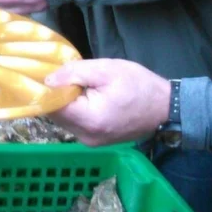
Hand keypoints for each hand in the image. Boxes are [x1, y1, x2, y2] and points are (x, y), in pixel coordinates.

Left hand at [45, 59, 170, 145]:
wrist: (166, 108)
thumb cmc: (139, 85)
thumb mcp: (107, 69)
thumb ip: (74, 73)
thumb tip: (47, 80)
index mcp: (89, 119)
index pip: (52, 105)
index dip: (46, 88)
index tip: (46, 72)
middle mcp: (86, 137)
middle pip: (55, 114)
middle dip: (55, 94)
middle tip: (62, 74)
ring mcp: (90, 142)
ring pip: (63, 119)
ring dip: (64, 101)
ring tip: (75, 83)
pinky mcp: (94, 141)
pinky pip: (74, 123)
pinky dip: (73, 109)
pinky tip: (82, 95)